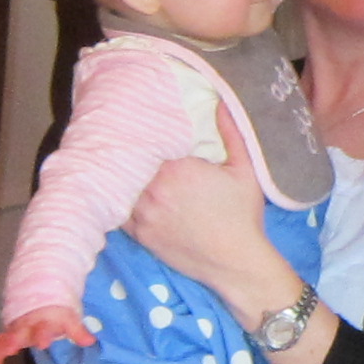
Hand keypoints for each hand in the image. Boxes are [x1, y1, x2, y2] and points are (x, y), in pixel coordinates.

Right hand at [0, 304, 89, 363]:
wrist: (41, 289)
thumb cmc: (56, 308)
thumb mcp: (68, 316)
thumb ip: (76, 330)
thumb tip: (90, 341)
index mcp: (44, 319)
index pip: (45, 327)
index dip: (44, 334)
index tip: (43, 343)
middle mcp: (29, 323)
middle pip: (21, 332)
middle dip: (15, 341)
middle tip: (10, 349)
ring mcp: (18, 327)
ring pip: (6, 338)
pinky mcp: (10, 332)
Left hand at [122, 135, 291, 316]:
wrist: (236, 262)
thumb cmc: (242, 215)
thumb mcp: (245, 170)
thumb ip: (231, 132)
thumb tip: (220, 101)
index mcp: (176, 168)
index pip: (148, 141)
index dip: (145, 132)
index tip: (143, 122)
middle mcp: (154, 189)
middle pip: (131, 162)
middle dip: (132, 152)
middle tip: (125, 139)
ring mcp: (143, 214)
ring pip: (121, 186)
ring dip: (123, 176)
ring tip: (119, 163)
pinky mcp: (140, 235)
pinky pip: (119, 212)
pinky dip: (119, 201)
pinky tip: (121, 193)